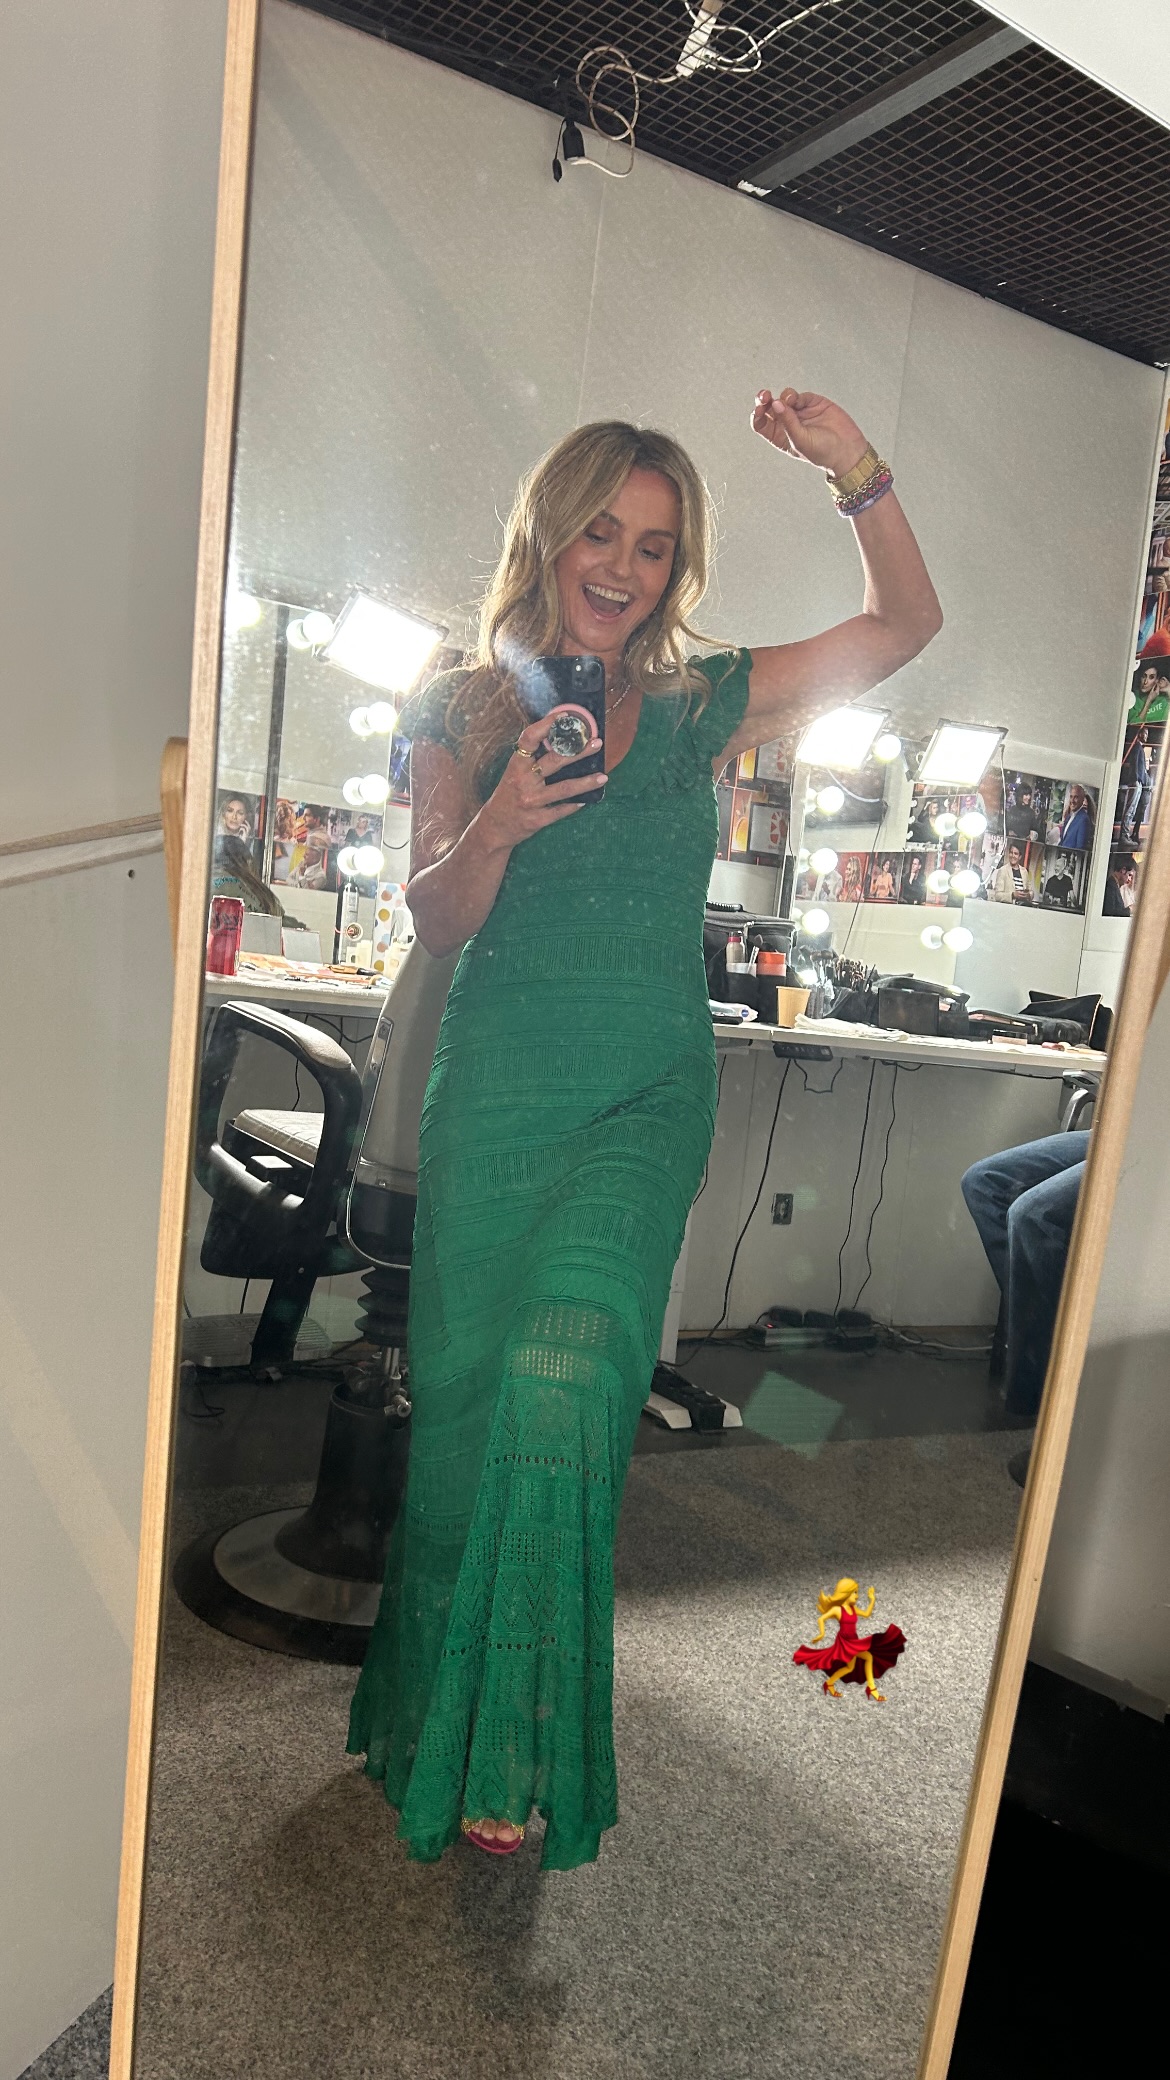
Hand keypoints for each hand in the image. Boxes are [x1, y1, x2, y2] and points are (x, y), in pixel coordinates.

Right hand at [476, 714, 605, 851]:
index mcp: (516, 765)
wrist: (495, 827)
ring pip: (563, 789)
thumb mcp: (514, 773)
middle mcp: (522, 781)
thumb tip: (561, 740)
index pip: (528, 739)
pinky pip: (561, 811)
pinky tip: (588, 799)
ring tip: (603, 777)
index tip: (564, 717)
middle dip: (578, 751)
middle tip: (596, 743)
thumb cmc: (508, 795)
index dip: (546, 725)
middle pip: (554, 761)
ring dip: (586, 782)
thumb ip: (532, 759)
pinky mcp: (537, 820)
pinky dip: (575, 805)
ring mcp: (531, 801)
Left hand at [751, 388, 868, 478]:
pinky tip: (801, 402)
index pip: (761, 423)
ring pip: (784, 398)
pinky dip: (799, 396)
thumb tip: (776, 404)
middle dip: (765, 399)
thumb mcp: (800, 441)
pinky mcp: (813, 404)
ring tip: (791, 400)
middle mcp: (787, 423)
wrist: (847, 449)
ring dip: (785, 396)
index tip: (759, 408)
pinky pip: (801, 396)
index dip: (757, 414)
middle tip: (765, 395)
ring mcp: (800, 413)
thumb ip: (787, 422)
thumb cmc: (823, 453)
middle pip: (769, 407)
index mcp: (779, 436)